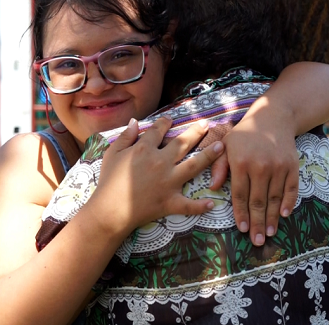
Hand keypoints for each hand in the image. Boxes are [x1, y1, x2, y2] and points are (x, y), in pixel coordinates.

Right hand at [87, 117, 225, 235]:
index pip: (158, 130)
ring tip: (221, 147)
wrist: (109, 210)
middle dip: (195, 132)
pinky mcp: (170, 202)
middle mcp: (160, 162)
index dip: (165, 122)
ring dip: (208, 156)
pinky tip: (212, 203)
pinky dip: (200, 206)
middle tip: (206, 124)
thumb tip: (135, 121)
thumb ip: (125, 136)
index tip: (171, 119)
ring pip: (193, 166)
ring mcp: (168, 182)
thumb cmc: (108, 182)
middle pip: (182, 143)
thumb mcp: (111, 154)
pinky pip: (188, 204)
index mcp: (144, 149)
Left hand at [209, 104, 298, 245]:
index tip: (242, 229)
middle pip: (258, 200)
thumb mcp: (226, 145)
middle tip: (257, 241)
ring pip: (275, 198)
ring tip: (269, 233)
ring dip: (272, 218)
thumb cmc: (245, 133)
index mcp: (241, 163)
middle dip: (257, 223)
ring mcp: (278, 166)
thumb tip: (211, 187)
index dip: (241, 213)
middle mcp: (260, 166)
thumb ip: (218, 166)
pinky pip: (292, 188)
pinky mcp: (293, 165)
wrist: (273, 116)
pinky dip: (289, 203)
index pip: (240, 194)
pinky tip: (284, 215)